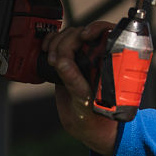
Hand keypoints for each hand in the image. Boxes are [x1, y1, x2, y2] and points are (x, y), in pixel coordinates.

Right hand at [41, 20, 118, 155]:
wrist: (87, 128)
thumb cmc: (94, 117)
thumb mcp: (84, 101)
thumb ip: (74, 82)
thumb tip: (62, 62)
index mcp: (109, 62)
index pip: (106, 32)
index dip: (95, 28)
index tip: (84, 36)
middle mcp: (97, 56)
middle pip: (80, 33)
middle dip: (66, 42)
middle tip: (58, 61)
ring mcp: (81, 57)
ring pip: (68, 35)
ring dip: (56, 43)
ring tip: (52, 61)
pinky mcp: (67, 61)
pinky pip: (58, 43)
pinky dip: (50, 41)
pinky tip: (46, 50)